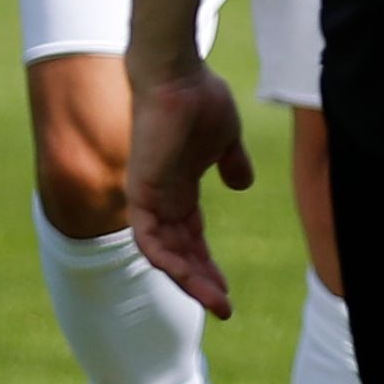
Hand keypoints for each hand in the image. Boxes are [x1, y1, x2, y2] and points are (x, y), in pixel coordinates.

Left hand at [126, 57, 255, 314]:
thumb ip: (231, 163)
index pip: (192, 239)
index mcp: (179, 190)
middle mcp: (161, 200)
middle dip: (202, 281)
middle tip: (224, 307)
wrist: (177, 76)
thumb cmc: (199, 99)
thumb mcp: (226, 139)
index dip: (208, 266)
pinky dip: (169, 261)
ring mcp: (149, 199)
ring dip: (190, 280)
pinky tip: (191, 279)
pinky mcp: (140, 195)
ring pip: (166, 255)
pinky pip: (150, 240)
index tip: (227, 291)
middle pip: (181, 253)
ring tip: (216, 302)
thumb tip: (242, 184)